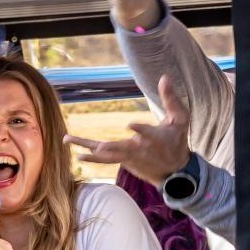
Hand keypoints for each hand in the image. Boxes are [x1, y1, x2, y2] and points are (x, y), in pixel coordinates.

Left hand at [66, 75, 192, 183]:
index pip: (147, 133)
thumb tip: (164, 76)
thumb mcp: (180, 120)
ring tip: (68, 140)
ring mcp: (130, 159)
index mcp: (156, 138)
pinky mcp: (125, 163)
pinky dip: (92, 157)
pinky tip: (78, 153)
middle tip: (96, 146)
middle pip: (122, 148)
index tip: (130, 125)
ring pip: (107, 156)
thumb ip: (172, 98)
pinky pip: (105, 160)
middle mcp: (141, 150)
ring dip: (88, 151)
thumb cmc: (177, 141)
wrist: (175, 172)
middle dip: (108, 148)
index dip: (140, 130)